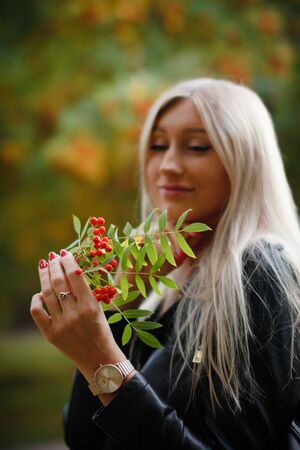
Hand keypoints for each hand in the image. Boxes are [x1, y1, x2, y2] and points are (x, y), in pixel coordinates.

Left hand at [30, 250, 125, 380]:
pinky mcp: (50, 334)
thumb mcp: (99, 308)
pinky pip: (37, 311)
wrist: (97, 358)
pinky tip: (40, 293)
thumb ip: (84, 291)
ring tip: (44, 266)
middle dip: (54, 265)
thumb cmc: (101, 329)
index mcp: (91, 305)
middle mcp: (75, 314)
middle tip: (52, 256)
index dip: (68, 261)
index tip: (64, 252)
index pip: (75, 275)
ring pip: (46, 293)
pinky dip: (36, 299)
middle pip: (58, 281)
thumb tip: (70, 268)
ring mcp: (61, 324)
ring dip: (44, 276)